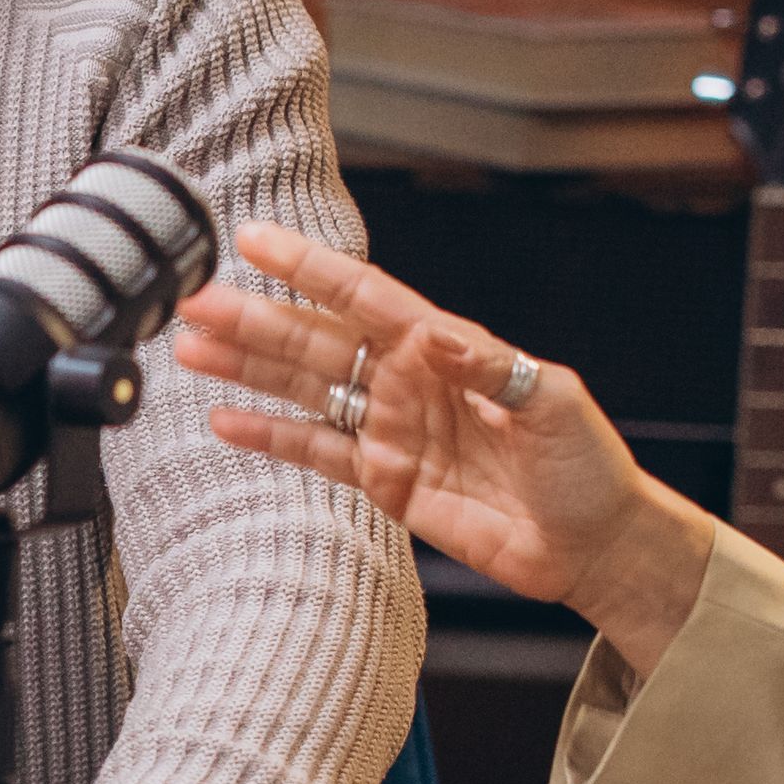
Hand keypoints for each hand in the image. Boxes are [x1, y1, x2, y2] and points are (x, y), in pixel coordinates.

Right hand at [175, 223, 712, 668]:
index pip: (365, 297)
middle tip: (196, 301)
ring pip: (305, 388)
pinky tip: (226, 421)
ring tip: (191, 349)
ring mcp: (391, 429)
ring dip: (248, 368)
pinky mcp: (384, 480)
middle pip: (317, 339)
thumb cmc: (587, 466)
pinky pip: (316, 451)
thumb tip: (438, 336)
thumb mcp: (555, 402)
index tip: (258, 239)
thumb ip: (494, 366)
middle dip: (255, 318)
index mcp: (446, 348)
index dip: (309, 267)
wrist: (592, 544)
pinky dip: (270, 437)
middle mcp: (408, 381)